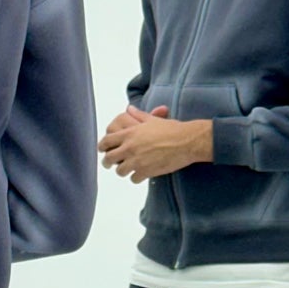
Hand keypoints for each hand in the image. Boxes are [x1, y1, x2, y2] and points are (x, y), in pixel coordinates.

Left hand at [98, 105, 213, 182]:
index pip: (107, 141)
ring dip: (123, 170)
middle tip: (110, 164)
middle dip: (108, 162)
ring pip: (120, 171)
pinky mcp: (146, 172)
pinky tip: (141, 174)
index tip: (103, 150)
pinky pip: (133, 179)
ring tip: (128, 169)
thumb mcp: (152, 120)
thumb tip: (129, 108)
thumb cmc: (172, 129)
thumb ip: (138, 115)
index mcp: (130, 134)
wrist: (186, 142)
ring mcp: (137, 161)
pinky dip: (136, 177)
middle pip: (109, 159)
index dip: (102, 147)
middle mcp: (130, 147)